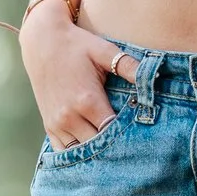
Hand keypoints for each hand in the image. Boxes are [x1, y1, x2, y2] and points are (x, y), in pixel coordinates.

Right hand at [22, 8, 134, 145]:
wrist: (42, 42)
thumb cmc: (77, 45)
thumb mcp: (105, 51)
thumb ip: (129, 67)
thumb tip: (154, 78)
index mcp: (87, 101)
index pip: (114, 132)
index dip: (128, 135)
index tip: (142, 133)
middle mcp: (70, 117)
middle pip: (99, 147)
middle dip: (115, 147)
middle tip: (133, 145)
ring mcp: (57, 124)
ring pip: (82, 153)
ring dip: (98, 153)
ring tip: (115, 149)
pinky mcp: (49, 126)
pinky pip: (65, 151)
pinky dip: (79, 153)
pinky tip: (94, 150)